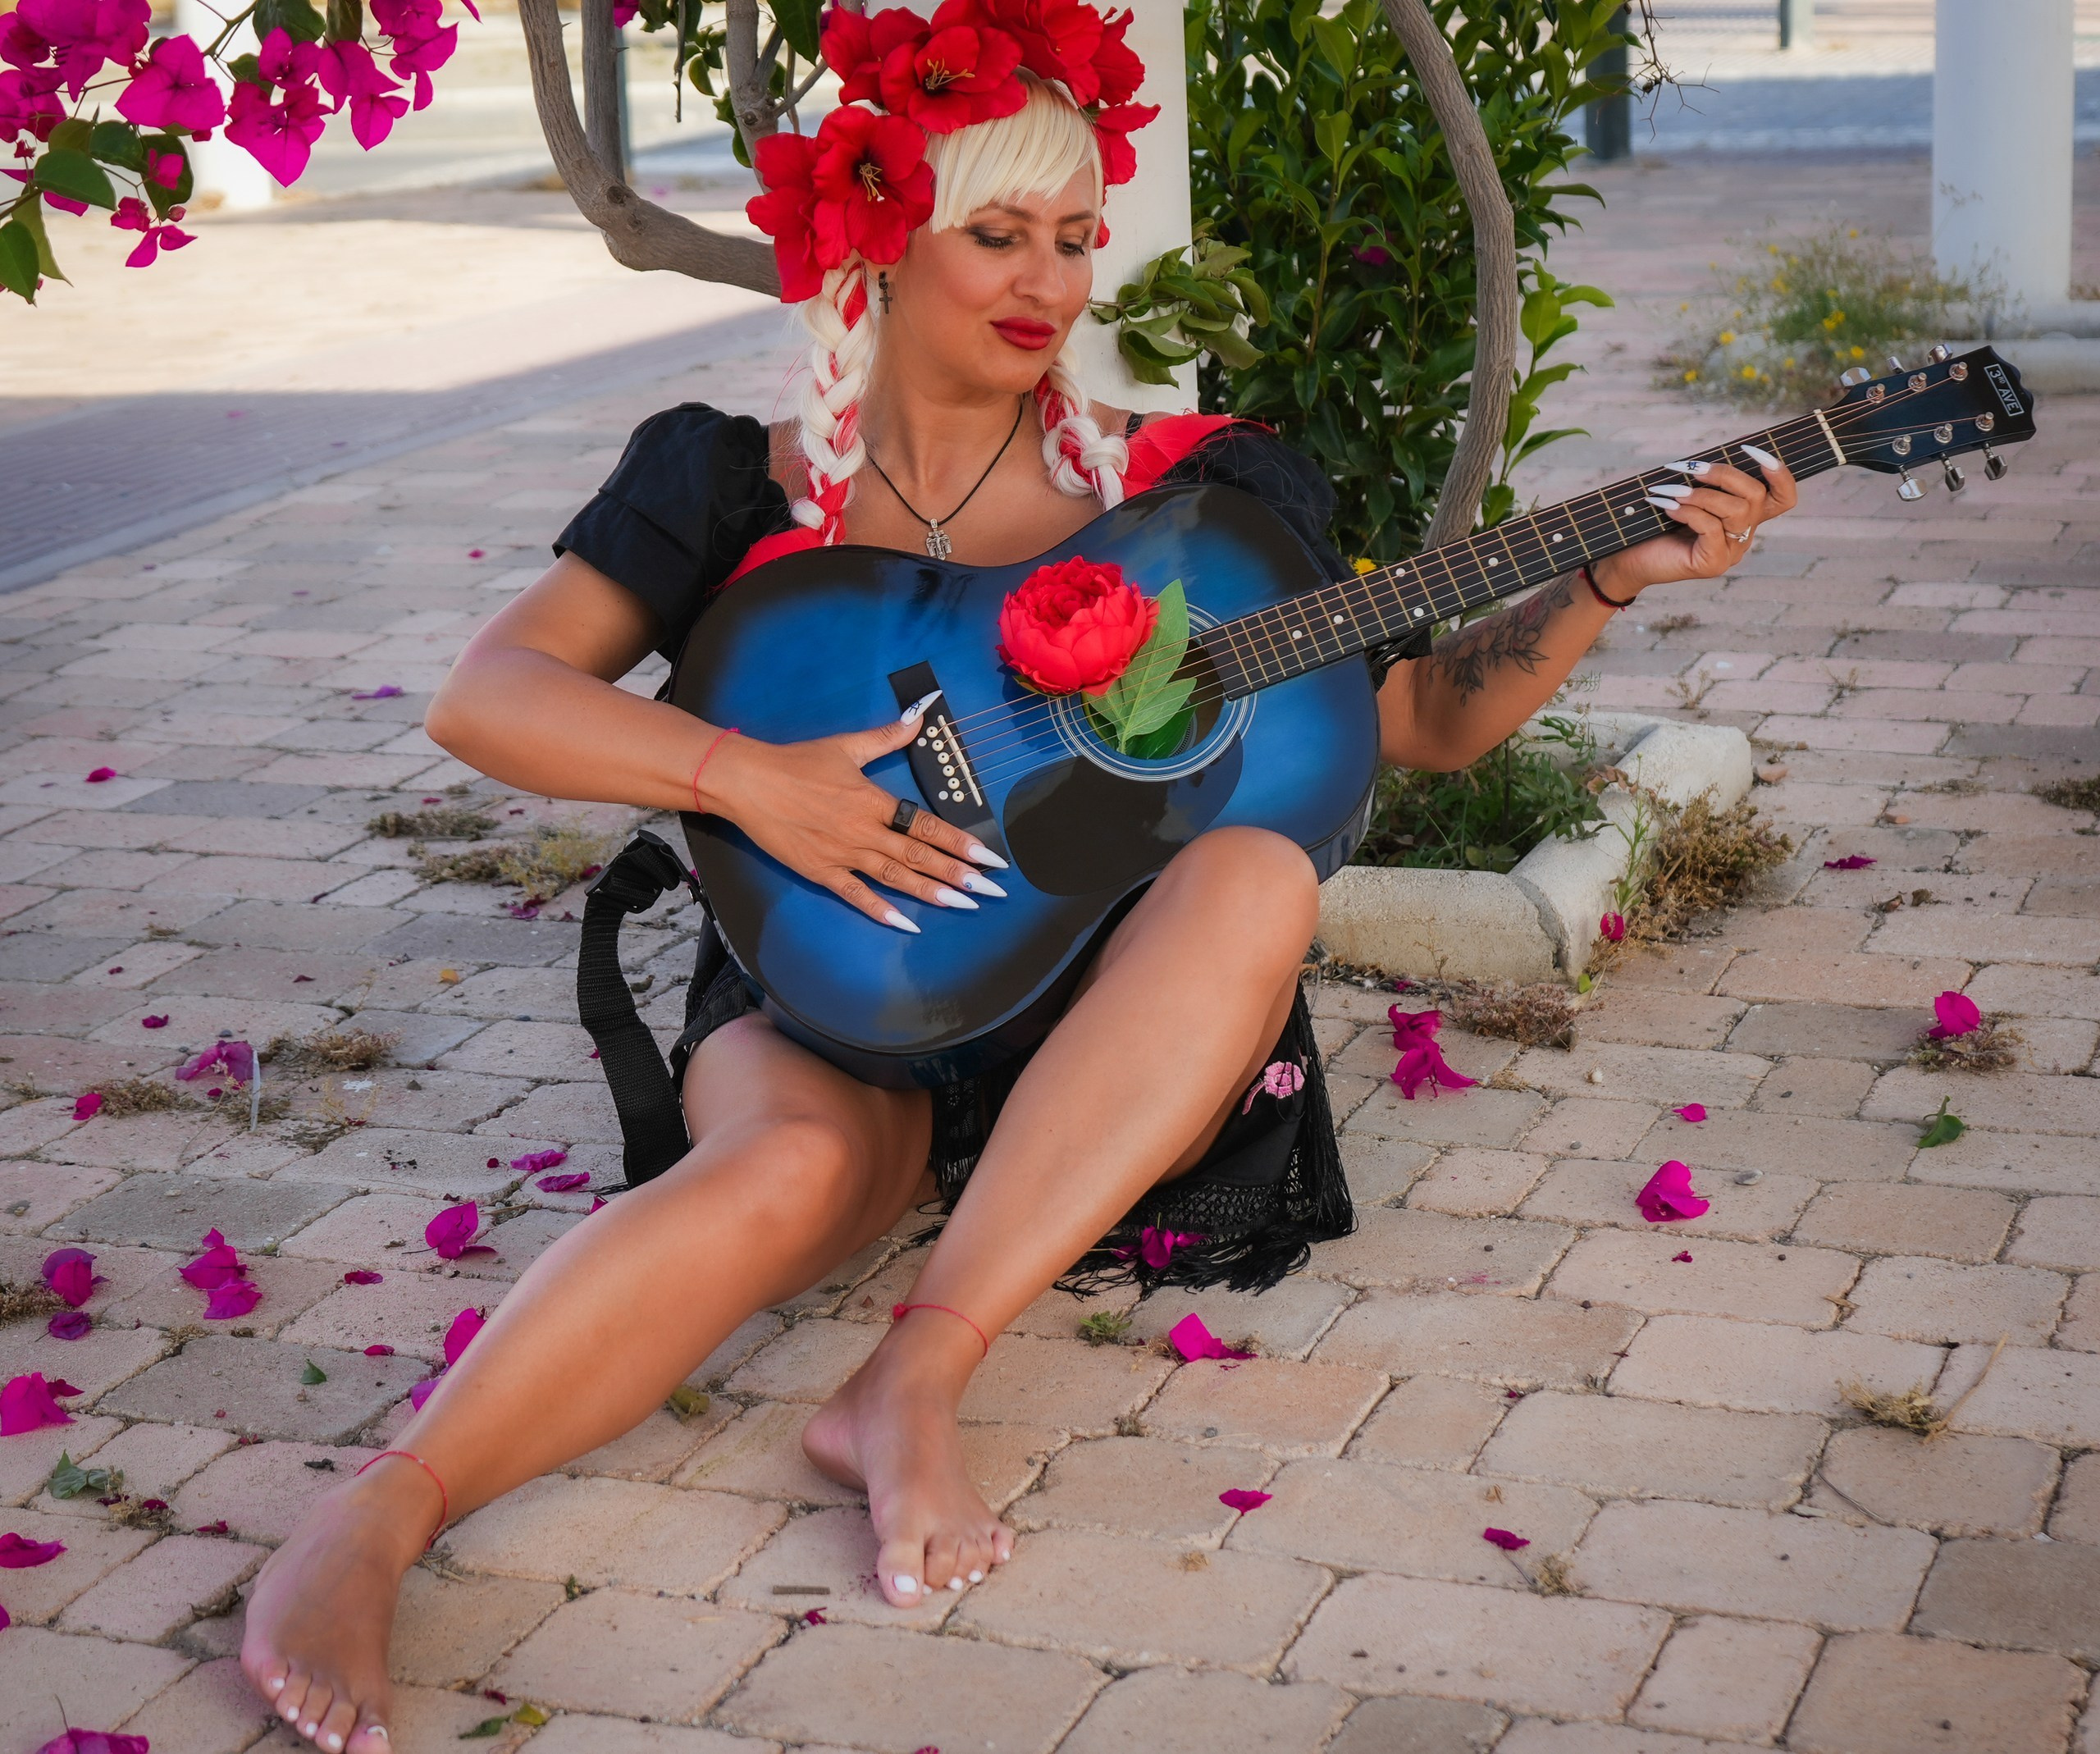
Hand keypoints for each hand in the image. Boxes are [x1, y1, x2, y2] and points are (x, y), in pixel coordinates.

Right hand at [699, 702, 1006, 931]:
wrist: (748, 783)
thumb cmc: (797, 763)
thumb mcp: (846, 745)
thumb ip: (888, 736)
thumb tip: (922, 713)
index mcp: (873, 800)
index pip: (927, 825)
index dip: (961, 842)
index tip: (991, 858)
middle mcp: (864, 831)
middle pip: (919, 857)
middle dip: (958, 874)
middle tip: (992, 891)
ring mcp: (843, 855)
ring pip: (895, 878)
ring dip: (931, 893)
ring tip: (964, 905)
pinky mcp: (821, 872)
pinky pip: (856, 896)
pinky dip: (882, 911)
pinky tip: (908, 925)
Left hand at [1590, 447, 1797, 600]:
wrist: (1630, 559)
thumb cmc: (1657, 523)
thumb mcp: (1688, 495)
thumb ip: (1707, 480)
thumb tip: (1708, 458)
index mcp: (1744, 516)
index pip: (1784, 498)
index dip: (1779, 473)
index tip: (1751, 450)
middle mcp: (1744, 535)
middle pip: (1758, 497)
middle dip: (1725, 474)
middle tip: (1691, 467)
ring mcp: (1731, 552)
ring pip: (1736, 511)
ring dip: (1702, 494)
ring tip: (1671, 490)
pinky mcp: (1713, 564)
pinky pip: (1712, 528)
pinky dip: (1688, 512)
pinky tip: (1666, 508)